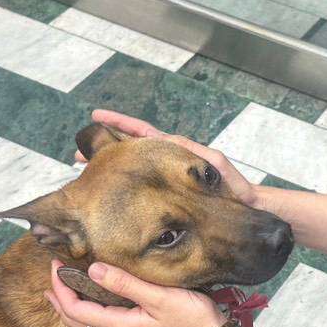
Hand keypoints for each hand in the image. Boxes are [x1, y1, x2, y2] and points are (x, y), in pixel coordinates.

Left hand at [45, 260, 223, 326]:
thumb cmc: (190, 317)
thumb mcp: (159, 296)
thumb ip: (125, 284)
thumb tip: (94, 269)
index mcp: (120, 325)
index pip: (76, 311)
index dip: (61, 288)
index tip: (57, 265)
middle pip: (75, 324)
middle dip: (58, 301)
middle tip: (53, 276)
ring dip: (68, 313)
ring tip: (61, 294)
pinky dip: (84, 321)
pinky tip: (91, 310)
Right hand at [80, 109, 258, 207]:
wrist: (247, 209)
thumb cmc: (234, 188)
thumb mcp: (213, 164)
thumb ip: (190, 152)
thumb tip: (162, 141)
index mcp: (177, 151)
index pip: (142, 133)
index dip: (119, 124)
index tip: (96, 117)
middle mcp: (168, 162)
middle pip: (130, 150)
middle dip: (105, 149)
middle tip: (79, 153)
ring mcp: (167, 179)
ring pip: (132, 169)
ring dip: (111, 168)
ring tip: (88, 171)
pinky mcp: (168, 196)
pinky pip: (141, 189)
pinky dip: (125, 187)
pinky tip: (111, 199)